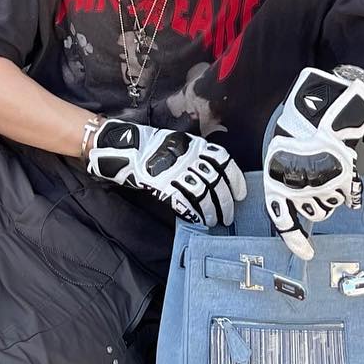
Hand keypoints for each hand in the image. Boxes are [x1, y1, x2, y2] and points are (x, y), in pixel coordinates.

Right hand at [85, 119, 246, 228]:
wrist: (122, 147)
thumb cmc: (149, 145)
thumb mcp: (177, 143)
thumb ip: (194, 155)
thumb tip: (212, 175)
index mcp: (194, 145)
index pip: (223, 161)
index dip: (235, 179)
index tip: (241, 193)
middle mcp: (188, 157)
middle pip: (215, 182)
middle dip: (225, 201)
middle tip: (229, 215)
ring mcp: (175, 171)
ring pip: (202, 194)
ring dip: (211, 210)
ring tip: (215, 221)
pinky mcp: (162, 185)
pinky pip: (183, 201)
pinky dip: (193, 212)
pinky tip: (198, 220)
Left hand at [262, 66, 363, 258]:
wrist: (325, 105)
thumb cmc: (299, 124)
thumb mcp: (281, 150)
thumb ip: (285, 176)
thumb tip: (290, 201)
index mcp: (277, 180)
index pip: (283, 218)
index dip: (294, 239)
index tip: (306, 254)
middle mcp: (298, 186)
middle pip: (314, 213)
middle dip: (317, 202)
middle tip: (319, 180)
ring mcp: (322, 184)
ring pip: (331, 206)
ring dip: (333, 193)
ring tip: (331, 168)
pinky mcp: (343, 178)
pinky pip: (350, 197)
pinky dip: (351, 192)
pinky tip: (351, 185)